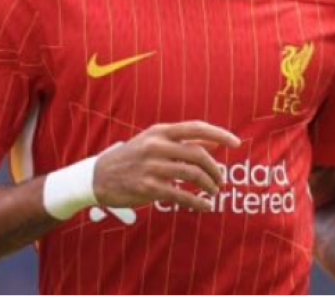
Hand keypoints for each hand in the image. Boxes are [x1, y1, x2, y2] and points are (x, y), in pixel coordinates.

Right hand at [92, 121, 240, 212]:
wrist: (98, 176)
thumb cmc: (131, 157)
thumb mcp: (154, 141)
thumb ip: (183, 142)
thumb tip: (215, 143)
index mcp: (160, 131)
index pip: (196, 128)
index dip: (219, 134)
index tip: (236, 143)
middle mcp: (157, 146)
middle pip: (199, 154)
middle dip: (215, 169)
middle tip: (221, 180)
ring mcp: (152, 167)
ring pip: (193, 175)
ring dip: (209, 186)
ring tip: (214, 192)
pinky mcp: (148, 188)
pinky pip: (181, 195)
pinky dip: (197, 202)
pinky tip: (204, 205)